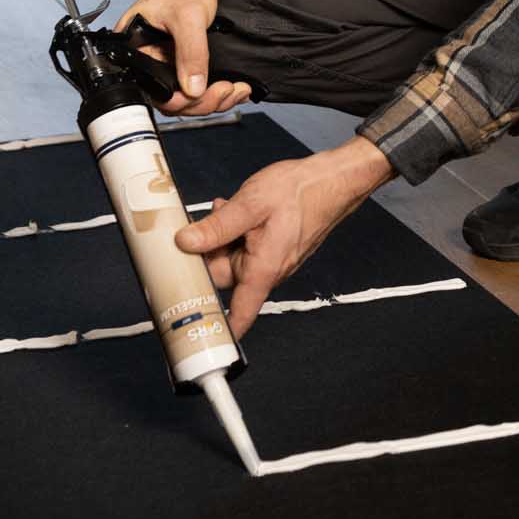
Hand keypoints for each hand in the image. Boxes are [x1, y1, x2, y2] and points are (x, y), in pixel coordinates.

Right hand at [113, 0, 250, 115]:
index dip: (179, 100)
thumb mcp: (188, 16)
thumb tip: (192, 89)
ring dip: (214, 100)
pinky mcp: (180, 64)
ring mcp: (164, 64)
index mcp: (134, 51)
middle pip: (170, 100)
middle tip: (229, 90)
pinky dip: (217, 92)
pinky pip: (195, 88)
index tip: (204, 94)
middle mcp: (146, 61)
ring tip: (238, 90)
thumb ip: (190, 52)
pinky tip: (236, 88)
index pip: (151, 91)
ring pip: (186, 98)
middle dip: (202, 101)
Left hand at [175, 138, 394, 337]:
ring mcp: (270, 260)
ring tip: (223, 210)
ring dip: (221, 238)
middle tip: (198, 225)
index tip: (199, 337)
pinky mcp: (272, 248)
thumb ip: (217, 226)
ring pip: (232, 258)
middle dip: (207, 252)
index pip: (239, 313)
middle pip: (223, 276)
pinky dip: (234, 232)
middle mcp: (267, 271)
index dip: (219, 328)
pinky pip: (244, 248)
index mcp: (262, 269)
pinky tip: (234, 211)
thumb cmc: (300, 192)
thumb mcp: (251, 205)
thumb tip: (185, 243)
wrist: (332, 181)